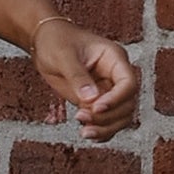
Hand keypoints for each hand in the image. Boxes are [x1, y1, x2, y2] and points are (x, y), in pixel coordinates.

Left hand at [30, 21, 138, 141]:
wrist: (45, 42)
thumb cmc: (56, 40)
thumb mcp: (63, 55)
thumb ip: (78, 76)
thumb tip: (91, 99)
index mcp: (114, 59)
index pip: (128, 83)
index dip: (116, 99)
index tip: (96, 107)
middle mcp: (115, 76)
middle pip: (128, 104)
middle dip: (108, 117)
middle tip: (81, 117)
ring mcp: (107, 91)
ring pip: (121, 117)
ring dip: (106, 128)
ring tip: (84, 132)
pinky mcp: (96, 102)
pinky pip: (107, 122)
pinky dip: (101, 132)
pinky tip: (87, 133)